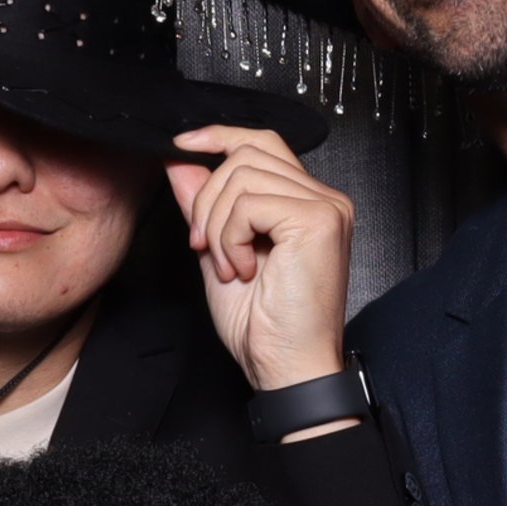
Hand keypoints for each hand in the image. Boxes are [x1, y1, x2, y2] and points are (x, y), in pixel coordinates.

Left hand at [169, 124, 354, 397]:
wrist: (286, 368)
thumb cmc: (264, 326)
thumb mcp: (219, 252)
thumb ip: (204, 205)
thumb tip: (180, 161)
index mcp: (307, 203)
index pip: (262, 142)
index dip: (219, 137)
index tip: (180, 147)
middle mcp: (325, 198)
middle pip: (247, 152)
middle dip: (208, 197)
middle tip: (202, 246)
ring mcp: (326, 206)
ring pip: (242, 175)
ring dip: (217, 224)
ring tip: (227, 266)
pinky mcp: (318, 220)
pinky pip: (248, 202)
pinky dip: (230, 237)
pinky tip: (241, 270)